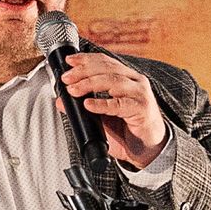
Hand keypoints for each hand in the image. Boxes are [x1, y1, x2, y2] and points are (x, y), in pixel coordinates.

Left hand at [60, 52, 167, 168]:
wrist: (149, 149)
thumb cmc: (129, 131)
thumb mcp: (101, 117)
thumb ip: (83, 107)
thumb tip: (61, 102)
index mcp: (127, 78)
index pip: (105, 62)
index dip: (86, 59)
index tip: (69, 61)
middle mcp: (135, 82)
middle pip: (107, 68)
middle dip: (84, 71)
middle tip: (67, 78)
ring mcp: (140, 94)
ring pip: (113, 81)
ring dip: (89, 83)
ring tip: (74, 90)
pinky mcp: (141, 109)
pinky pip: (119, 104)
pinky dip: (102, 104)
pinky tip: (89, 104)